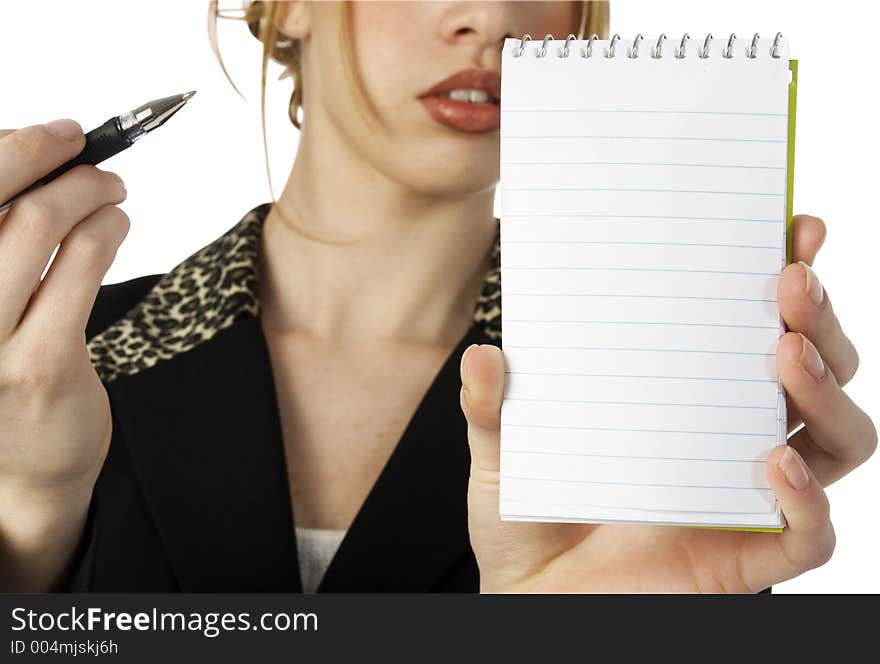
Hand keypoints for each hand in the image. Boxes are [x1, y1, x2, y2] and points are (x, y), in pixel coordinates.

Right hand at [0, 120, 129, 590]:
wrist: (19, 472)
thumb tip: (33, 160)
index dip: (12, 148)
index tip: (55, 132)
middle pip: (0, 203)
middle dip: (54, 162)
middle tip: (90, 152)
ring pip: (40, 226)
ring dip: (89, 193)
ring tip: (112, 189)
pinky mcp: (39, 364)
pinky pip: (82, 266)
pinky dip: (108, 229)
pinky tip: (119, 223)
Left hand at [460, 214, 875, 591]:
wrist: (527, 599)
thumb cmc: (524, 516)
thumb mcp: (501, 451)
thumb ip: (493, 407)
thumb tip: (485, 356)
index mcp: (682, 396)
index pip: (753, 329)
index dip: (787, 279)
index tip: (792, 229)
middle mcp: (725, 436)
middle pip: (814, 370)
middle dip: (819, 321)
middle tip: (791, 283)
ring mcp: (743, 496)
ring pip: (836, 440)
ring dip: (827, 392)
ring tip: (786, 354)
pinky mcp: (745, 557)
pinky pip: (808, 534)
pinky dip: (808, 500)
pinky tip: (773, 463)